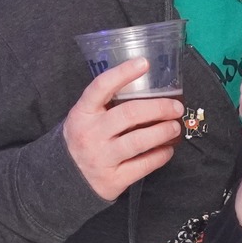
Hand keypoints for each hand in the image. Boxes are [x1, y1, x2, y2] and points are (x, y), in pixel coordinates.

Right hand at [63, 59, 183, 201]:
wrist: (65, 179)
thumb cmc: (84, 139)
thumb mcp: (86, 118)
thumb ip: (107, 104)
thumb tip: (147, 89)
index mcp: (83, 113)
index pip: (101, 87)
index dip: (123, 73)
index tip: (145, 63)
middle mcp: (90, 133)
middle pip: (130, 114)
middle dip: (159, 108)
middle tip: (176, 108)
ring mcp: (101, 157)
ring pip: (139, 141)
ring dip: (163, 132)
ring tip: (174, 127)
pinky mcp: (113, 179)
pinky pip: (143, 165)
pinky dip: (160, 156)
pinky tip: (167, 150)